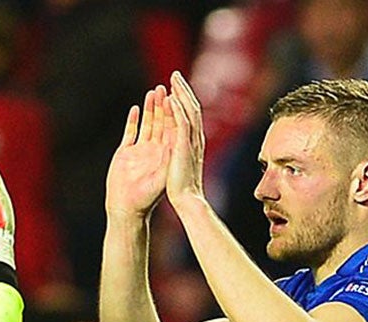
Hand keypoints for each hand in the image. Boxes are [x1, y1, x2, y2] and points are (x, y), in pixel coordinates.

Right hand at [105, 87, 172, 219]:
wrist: (127, 210)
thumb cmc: (147, 197)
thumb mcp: (162, 174)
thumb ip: (170, 157)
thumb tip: (180, 139)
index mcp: (165, 155)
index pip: (172, 127)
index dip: (174, 111)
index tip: (176, 95)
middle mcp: (154, 151)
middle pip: (161, 122)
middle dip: (163, 105)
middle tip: (164, 87)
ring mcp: (139, 152)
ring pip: (147, 125)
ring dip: (150, 109)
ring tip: (153, 92)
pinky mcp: (125, 154)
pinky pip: (131, 133)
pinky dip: (133, 121)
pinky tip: (136, 108)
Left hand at [161, 71, 207, 207]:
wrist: (187, 200)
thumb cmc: (183, 188)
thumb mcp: (182, 164)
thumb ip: (182, 152)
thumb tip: (178, 147)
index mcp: (194, 141)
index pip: (190, 114)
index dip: (184, 99)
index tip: (176, 87)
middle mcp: (195, 138)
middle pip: (191, 107)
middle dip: (182, 90)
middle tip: (174, 75)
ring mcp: (191, 142)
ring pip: (188, 111)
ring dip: (180, 94)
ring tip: (172, 79)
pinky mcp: (184, 147)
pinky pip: (182, 124)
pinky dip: (177, 110)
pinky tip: (171, 98)